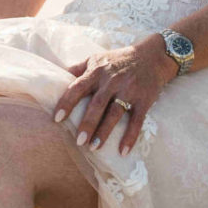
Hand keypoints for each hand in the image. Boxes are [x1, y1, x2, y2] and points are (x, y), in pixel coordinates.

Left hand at [53, 34, 179, 155]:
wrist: (153, 56)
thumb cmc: (119, 60)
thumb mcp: (96, 59)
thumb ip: (77, 69)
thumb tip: (54, 77)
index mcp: (96, 72)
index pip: (77, 88)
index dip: (67, 103)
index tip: (57, 119)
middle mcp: (112, 81)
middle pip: (97, 104)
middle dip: (87, 123)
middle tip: (79, 141)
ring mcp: (129, 91)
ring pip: (115, 114)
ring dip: (104, 132)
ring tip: (94, 148)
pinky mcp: (144, 100)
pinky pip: (137, 121)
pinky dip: (130, 136)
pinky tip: (123, 151)